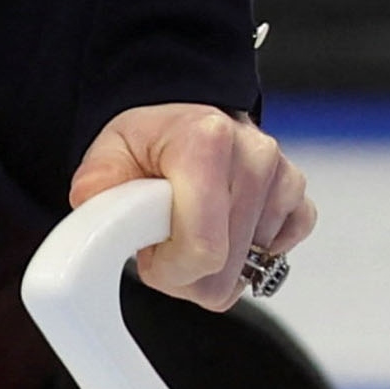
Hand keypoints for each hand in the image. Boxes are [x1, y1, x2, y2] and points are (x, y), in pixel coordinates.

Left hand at [68, 103, 315, 311]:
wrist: (189, 115)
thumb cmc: (152, 138)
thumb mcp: (112, 150)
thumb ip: (98, 183)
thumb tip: (92, 202)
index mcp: (205, 142)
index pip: (202, 250)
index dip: (168, 268)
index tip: (150, 250)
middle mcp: (253, 155)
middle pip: (225, 273)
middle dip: (187, 272)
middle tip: (167, 238)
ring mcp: (281, 175)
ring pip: (250, 271)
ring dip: (217, 263)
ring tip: (194, 225)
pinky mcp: (297, 194)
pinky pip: (279, 252)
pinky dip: (250, 250)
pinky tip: (226, 224)